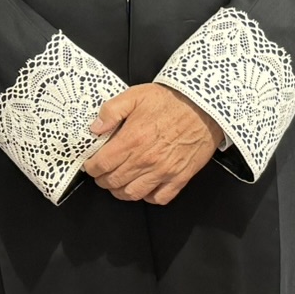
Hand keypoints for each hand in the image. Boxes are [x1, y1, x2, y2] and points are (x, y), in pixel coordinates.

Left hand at [84, 83, 218, 204]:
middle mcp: (146, 159)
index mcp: (132, 139)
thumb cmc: (170, 100)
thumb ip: (111, 111)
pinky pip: (159, 198)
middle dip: (102, 180)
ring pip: (133, 194)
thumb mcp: (135, 95)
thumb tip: (95, 128)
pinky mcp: (180, 177)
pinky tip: (143, 187)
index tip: (90, 165)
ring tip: (118, 182)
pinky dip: (148, 196)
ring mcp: (164, 171)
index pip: (102, 165)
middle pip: (114, 182)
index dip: (91, 168)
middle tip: (102, 173)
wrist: (204, 107)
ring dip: (120, 191)